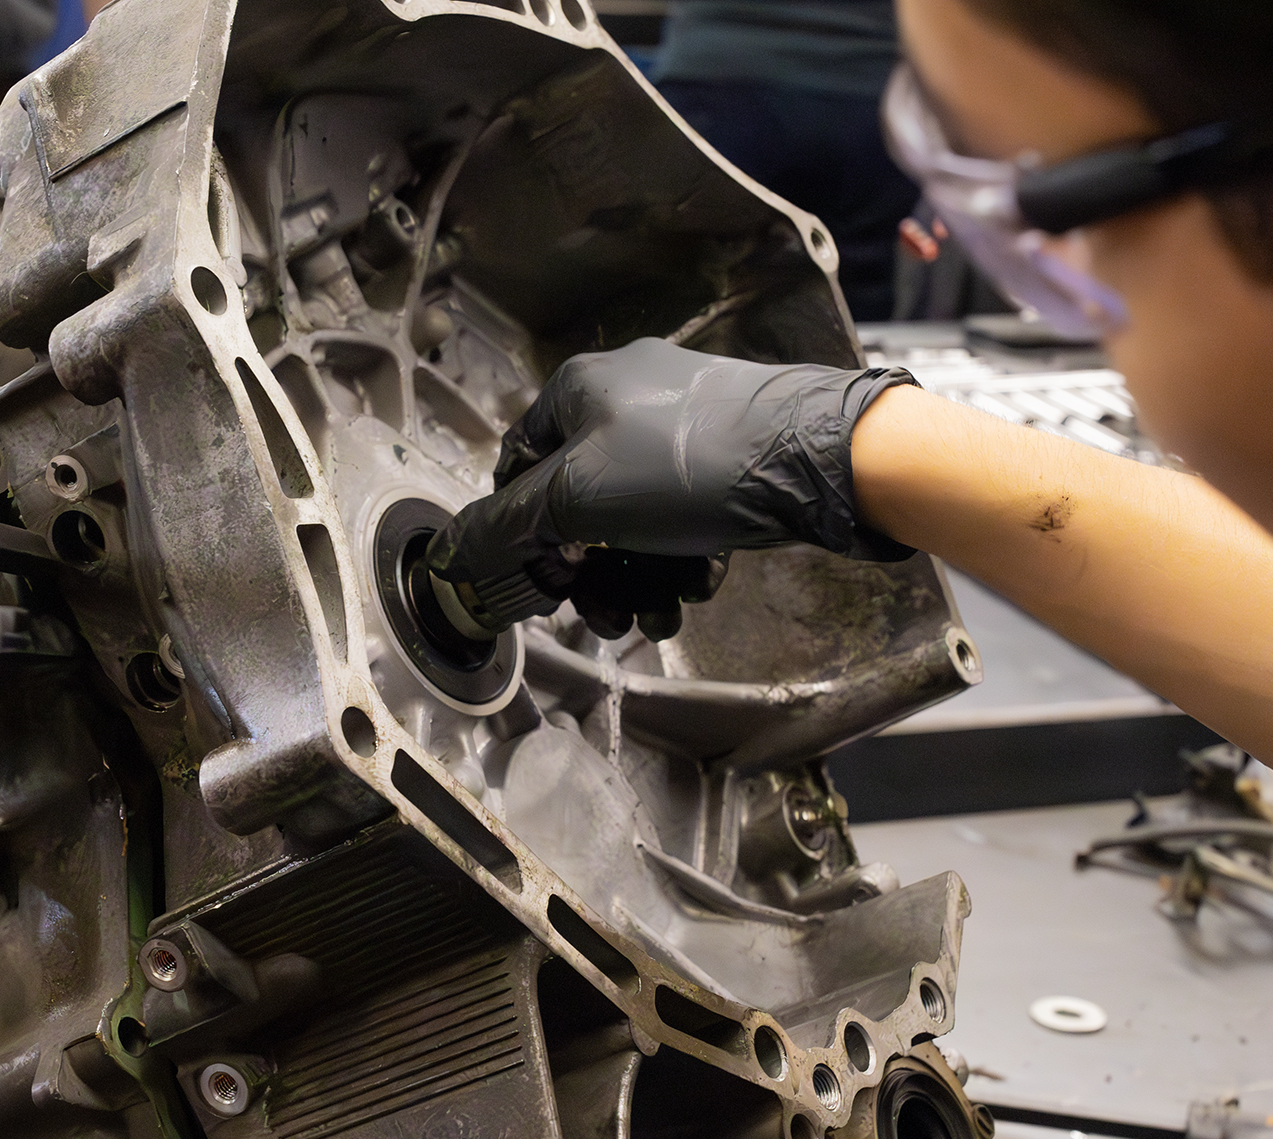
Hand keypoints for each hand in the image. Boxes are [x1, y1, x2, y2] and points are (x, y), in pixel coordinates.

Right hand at [426, 337, 916, 639]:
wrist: (817, 459)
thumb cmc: (693, 464)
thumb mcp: (579, 500)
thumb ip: (509, 526)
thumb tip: (454, 551)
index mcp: (578, 389)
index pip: (518, 467)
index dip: (523, 533)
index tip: (545, 581)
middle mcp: (626, 395)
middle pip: (578, 502)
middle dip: (589, 571)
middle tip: (603, 614)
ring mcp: (681, 423)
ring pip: (632, 517)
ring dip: (635, 576)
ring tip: (653, 615)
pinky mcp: (727, 452)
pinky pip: (682, 514)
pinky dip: (679, 556)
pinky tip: (693, 586)